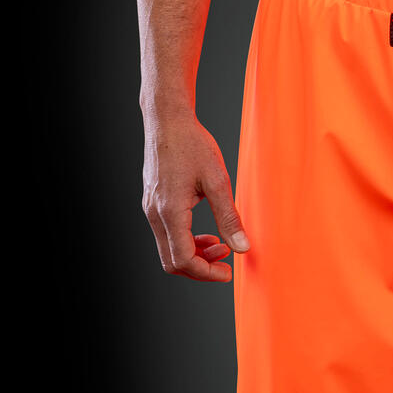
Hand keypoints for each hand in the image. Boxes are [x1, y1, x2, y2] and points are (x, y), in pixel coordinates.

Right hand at [142, 111, 249, 281]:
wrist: (167, 119)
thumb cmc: (191, 143)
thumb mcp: (218, 181)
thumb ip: (229, 218)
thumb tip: (242, 248)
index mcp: (170, 210)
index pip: (183, 259)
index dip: (207, 273)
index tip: (228, 272)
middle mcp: (155, 214)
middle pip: (172, 262)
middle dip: (201, 268)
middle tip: (226, 262)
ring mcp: (151, 209)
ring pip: (169, 251)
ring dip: (195, 255)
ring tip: (221, 245)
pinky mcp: (153, 204)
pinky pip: (167, 236)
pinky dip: (187, 242)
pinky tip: (207, 234)